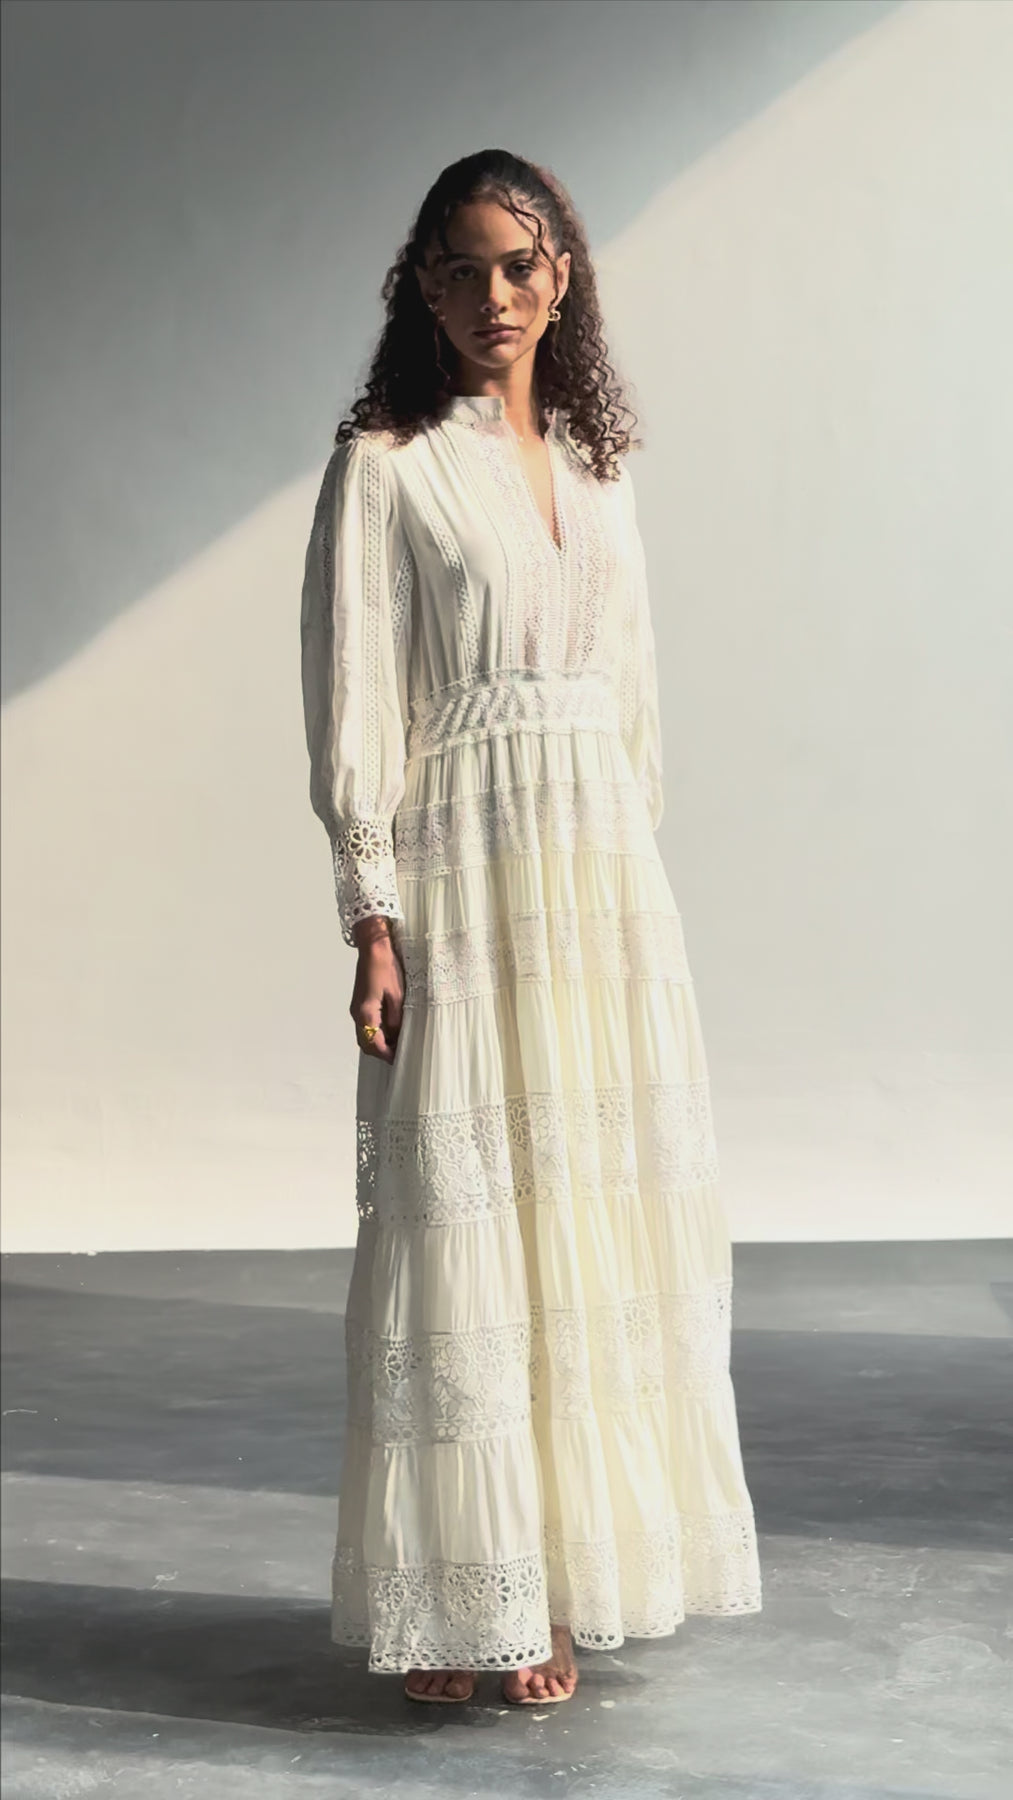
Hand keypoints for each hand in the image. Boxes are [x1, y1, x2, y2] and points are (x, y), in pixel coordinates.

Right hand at [349, 922, 403, 1063]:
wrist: (373, 948)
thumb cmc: (387, 968)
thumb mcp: (398, 995)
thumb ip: (396, 1019)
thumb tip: (398, 1036)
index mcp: (366, 1013)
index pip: (375, 1044)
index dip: (387, 1054)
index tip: (401, 1060)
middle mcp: (357, 1014)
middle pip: (366, 1043)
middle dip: (381, 1052)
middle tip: (399, 1054)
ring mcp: (356, 1009)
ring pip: (364, 1035)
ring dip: (378, 1043)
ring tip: (397, 1044)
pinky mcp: (359, 1003)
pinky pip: (365, 1025)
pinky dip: (375, 1033)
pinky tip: (390, 1030)